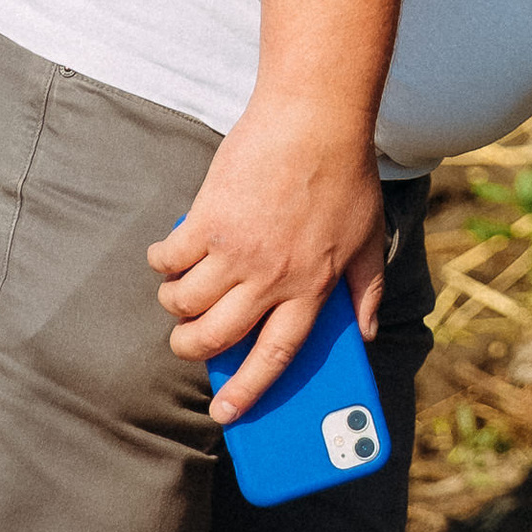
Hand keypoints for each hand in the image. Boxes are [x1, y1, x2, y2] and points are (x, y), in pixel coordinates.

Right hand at [147, 99, 386, 423]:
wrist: (316, 116)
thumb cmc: (346, 173)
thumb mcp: (370, 235)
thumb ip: (367, 289)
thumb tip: (367, 335)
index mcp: (312, 285)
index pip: (276, 355)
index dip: (248, 391)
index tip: (225, 415)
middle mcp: (271, 276)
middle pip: (214, 338)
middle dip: (190, 349)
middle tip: (188, 340)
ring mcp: (236, 250)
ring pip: (184, 305)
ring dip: (175, 305)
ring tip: (182, 291)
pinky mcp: (208, 221)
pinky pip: (167, 261)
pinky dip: (161, 262)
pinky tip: (169, 254)